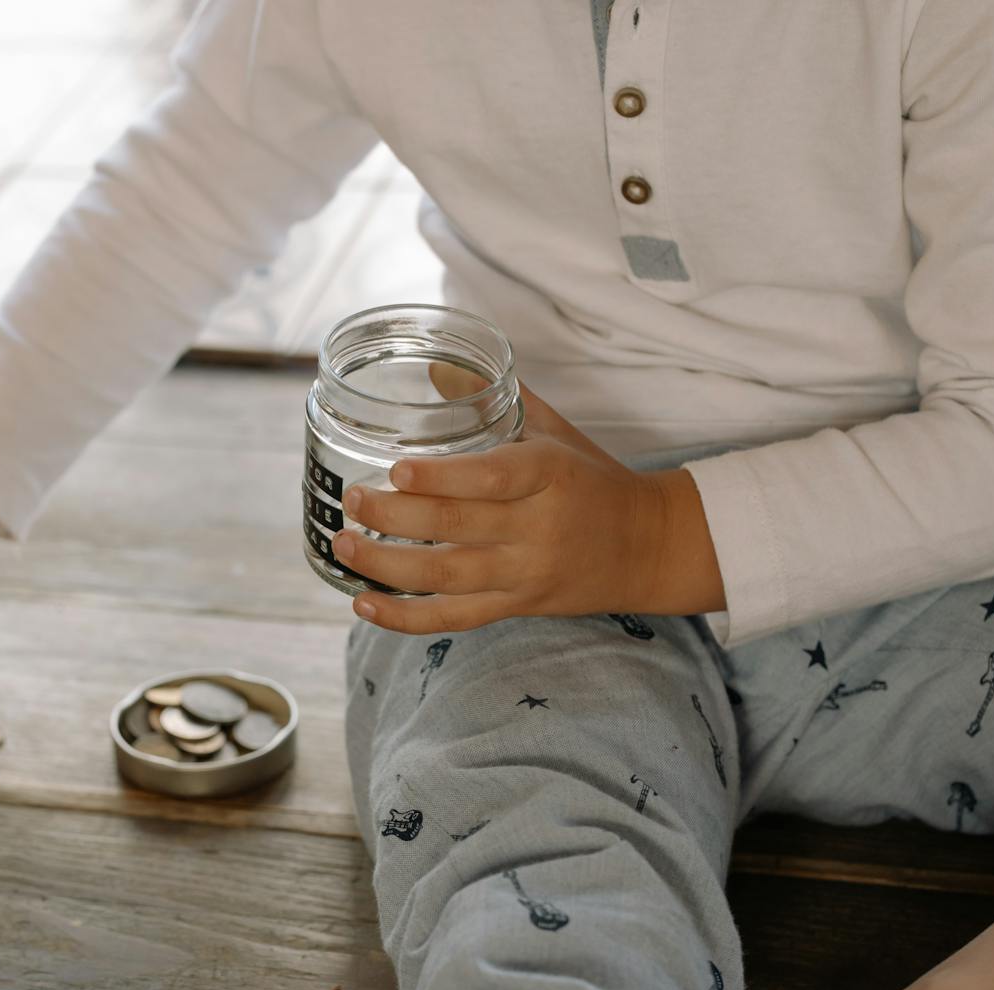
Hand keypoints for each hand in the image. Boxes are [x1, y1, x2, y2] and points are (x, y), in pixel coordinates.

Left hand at [332, 380, 724, 633]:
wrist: (648, 547)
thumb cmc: (591, 480)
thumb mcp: (553, 432)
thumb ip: (495, 399)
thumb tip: (435, 365)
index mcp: (549, 475)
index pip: (491, 477)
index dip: (441, 478)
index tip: (396, 469)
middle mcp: (537, 527)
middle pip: (456, 527)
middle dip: (395, 516)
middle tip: (353, 501)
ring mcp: (525, 573)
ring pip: (447, 577)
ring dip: (388, 566)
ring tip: (345, 546)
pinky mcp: (517, 607)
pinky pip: (454, 619)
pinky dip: (405, 617)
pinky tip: (364, 604)